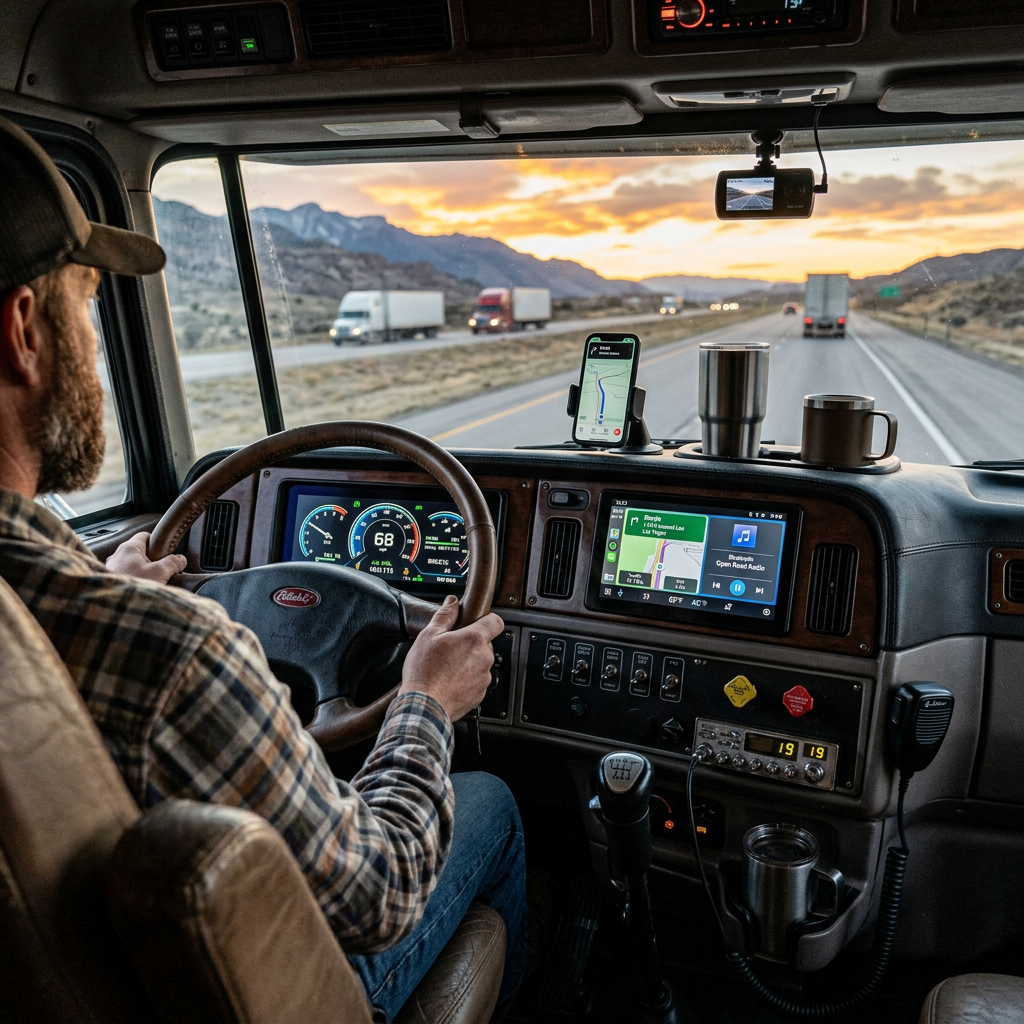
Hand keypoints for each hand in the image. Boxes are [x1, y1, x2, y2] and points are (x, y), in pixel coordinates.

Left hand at [105, 532, 186, 583]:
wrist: (112, 610)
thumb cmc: (131, 588)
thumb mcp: (159, 572)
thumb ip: (173, 563)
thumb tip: (181, 559)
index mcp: (129, 548)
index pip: (145, 536)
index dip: (158, 542)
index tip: (167, 551)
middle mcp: (117, 555)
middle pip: (140, 552)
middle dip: (152, 561)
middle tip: (162, 571)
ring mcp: (111, 568)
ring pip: (132, 565)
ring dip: (143, 573)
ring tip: (151, 584)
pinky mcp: (110, 581)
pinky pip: (126, 576)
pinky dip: (134, 581)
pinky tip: (140, 591)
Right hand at [399, 595, 503, 722]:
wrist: (424, 706)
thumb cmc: (424, 672)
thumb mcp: (428, 635)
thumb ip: (445, 615)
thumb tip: (452, 602)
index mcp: (474, 639)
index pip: (496, 622)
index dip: (487, 619)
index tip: (477, 621)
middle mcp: (484, 658)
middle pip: (485, 644)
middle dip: (470, 644)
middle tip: (450, 648)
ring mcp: (484, 677)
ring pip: (480, 663)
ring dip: (468, 663)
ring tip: (446, 667)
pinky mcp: (480, 694)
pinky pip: (476, 681)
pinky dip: (466, 680)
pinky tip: (449, 681)